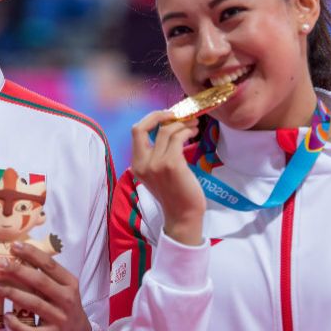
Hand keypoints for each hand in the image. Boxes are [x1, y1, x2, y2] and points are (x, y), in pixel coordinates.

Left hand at [0, 243, 91, 330]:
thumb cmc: (64, 306)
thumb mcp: (64, 288)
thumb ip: (47, 276)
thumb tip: (19, 257)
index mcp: (69, 283)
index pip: (50, 265)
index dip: (32, 254)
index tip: (14, 246)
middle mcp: (66, 299)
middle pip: (40, 282)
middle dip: (19, 271)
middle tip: (1, 264)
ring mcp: (59, 318)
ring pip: (34, 304)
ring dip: (13, 294)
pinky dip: (16, 324)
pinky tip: (6, 317)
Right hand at [130, 111, 203, 244]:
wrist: (183, 215)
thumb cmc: (174, 194)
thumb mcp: (157, 174)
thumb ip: (155, 154)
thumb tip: (168, 128)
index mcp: (136, 165)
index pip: (136, 131)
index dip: (151, 119)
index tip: (166, 116)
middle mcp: (142, 163)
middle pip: (144, 126)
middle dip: (161, 115)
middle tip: (178, 114)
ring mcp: (156, 163)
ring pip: (166, 130)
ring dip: (182, 124)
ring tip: (193, 125)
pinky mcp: (172, 164)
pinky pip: (178, 138)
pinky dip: (187, 132)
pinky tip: (194, 133)